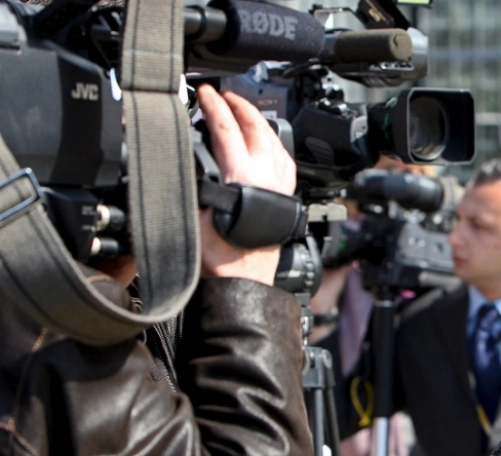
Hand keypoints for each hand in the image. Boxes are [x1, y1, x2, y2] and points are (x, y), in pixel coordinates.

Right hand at [195, 84, 295, 285]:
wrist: (241, 282)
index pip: (227, 129)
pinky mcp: (285, 197)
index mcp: (242, 177)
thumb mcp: (191, 213)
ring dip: (258, 121)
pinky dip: (273, 143)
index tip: (204, 92)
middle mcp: (268, 177)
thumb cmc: (218, 258)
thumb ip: (188, 180)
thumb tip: (179, 155)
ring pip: (275, 142)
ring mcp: (280, 187)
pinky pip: (284, 160)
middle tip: (224, 93)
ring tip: (244, 111)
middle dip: (239, 105)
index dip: (213, 106)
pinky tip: (267, 143)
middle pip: (256, 127)